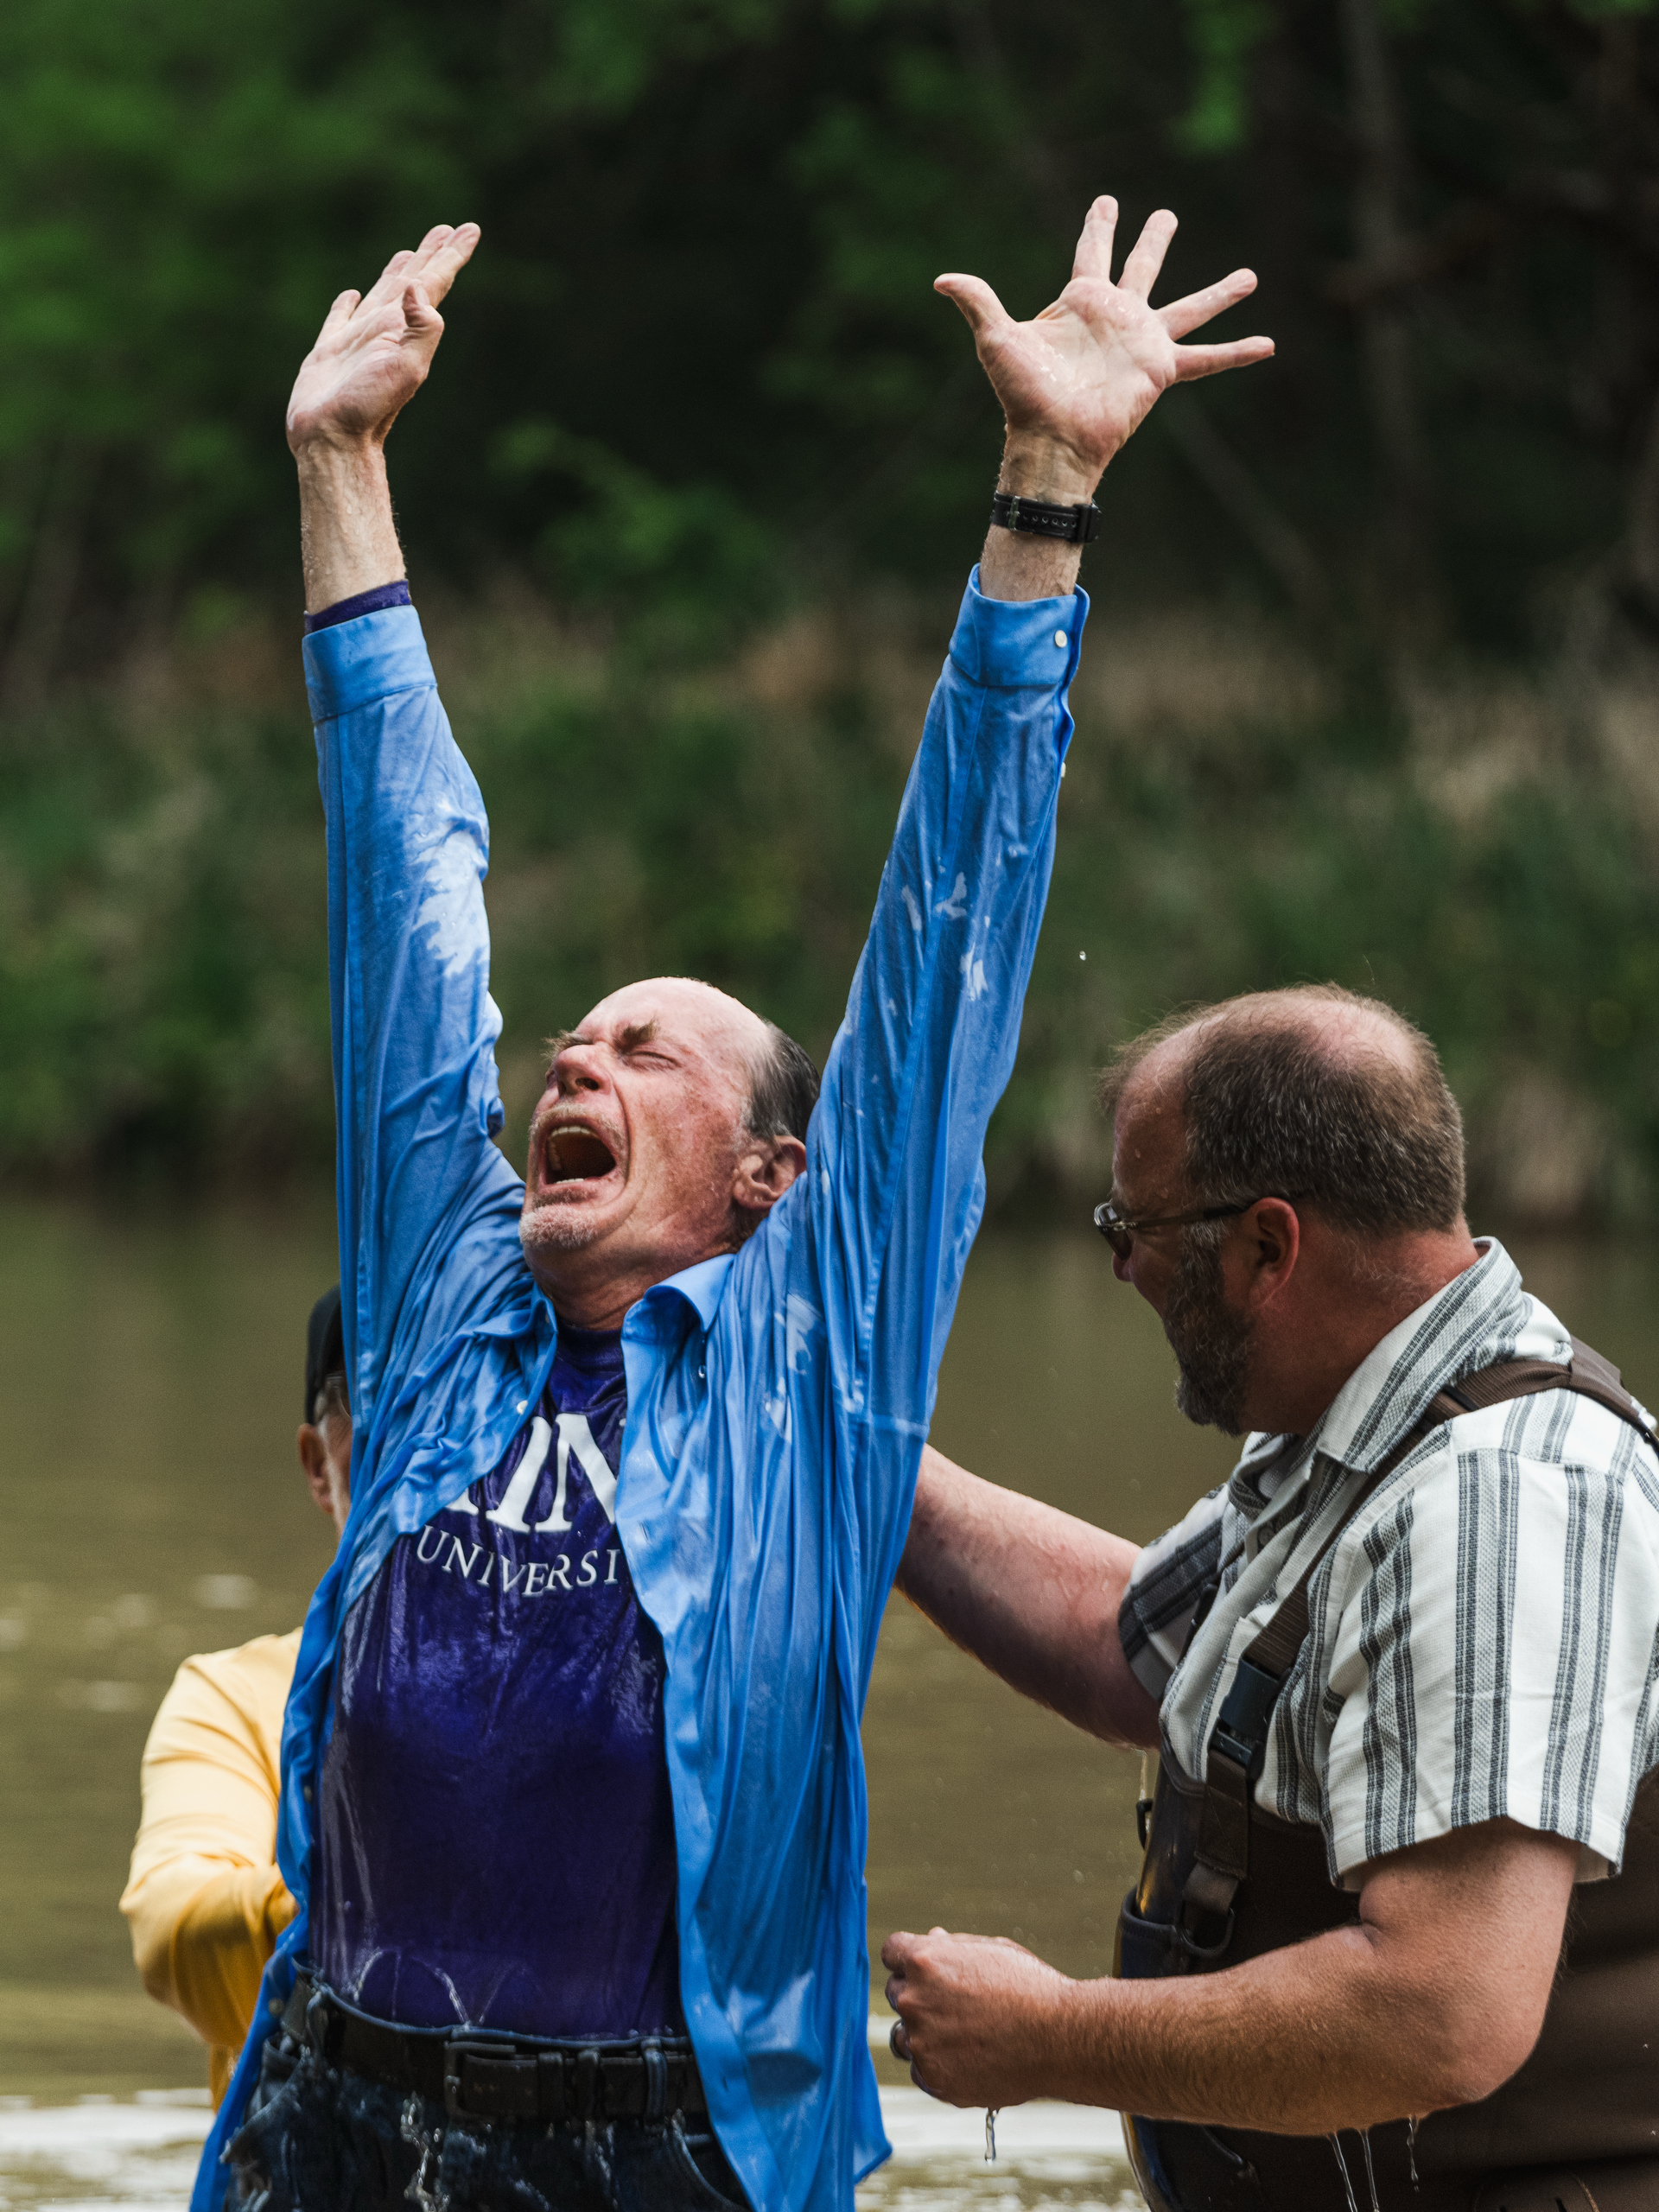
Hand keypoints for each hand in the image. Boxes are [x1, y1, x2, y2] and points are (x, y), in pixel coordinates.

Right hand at [287, 223, 480, 455]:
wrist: (333, 439)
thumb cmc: (369, 407)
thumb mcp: (406, 368)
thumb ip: (421, 328)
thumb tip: (418, 287)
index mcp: (405, 329)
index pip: (434, 283)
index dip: (452, 255)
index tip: (470, 229)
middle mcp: (386, 330)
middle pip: (414, 282)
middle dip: (431, 255)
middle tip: (447, 230)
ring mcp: (358, 340)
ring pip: (380, 294)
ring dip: (397, 273)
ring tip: (408, 253)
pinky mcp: (329, 352)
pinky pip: (340, 318)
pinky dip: (346, 305)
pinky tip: (351, 295)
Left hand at [882, 1925, 1073, 2107]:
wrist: (1058, 2038)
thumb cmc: (1030, 1988)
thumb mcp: (991, 1949)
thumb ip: (952, 1946)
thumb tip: (930, 1940)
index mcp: (924, 1961)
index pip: (891, 1952)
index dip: (909, 1959)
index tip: (925, 1969)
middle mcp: (914, 2000)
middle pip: (895, 1992)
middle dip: (918, 1994)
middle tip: (956, 2005)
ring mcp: (921, 2043)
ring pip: (903, 2035)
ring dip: (922, 2033)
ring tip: (963, 2035)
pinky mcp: (934, 2079)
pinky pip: (920, 2069)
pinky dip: (938, 2065)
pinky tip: (969, 2058)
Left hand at [937, 195, 1271, 499]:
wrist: (1051, 439)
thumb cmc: (1022, 395)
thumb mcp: (996, 339)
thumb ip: (977, 302)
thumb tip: (941, 279)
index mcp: (1081, 303)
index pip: (1092, 251)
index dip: (1100, 225)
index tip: (1106, 202)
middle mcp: (1116, 317)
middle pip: (1141, 268)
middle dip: (1152, 240)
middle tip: (1167, 214)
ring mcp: (1142, 342)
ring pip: (1188, 306)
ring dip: (1218, 290)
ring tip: (1251, 275)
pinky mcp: (1160, 370)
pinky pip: (1207, 357)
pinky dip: (1238, 352)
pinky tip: (1269, 345)